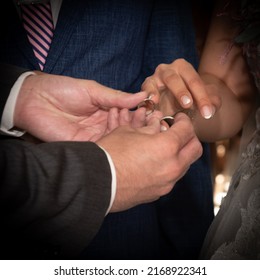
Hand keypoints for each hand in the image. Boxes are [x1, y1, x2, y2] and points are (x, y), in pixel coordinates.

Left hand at [14, 72, 148, 141]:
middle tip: (153, 123)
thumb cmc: (63, 90)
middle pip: (125, 129)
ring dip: (131, 136)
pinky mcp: (86, 146)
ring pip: (118, 140)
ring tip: (145, 131)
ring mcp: (95, 137)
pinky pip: (105, 148)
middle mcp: (102, 125)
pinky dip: (117, 145)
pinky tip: (129, 143)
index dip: (140, 114)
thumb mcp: (94, 90)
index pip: (128, 114)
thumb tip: (143, 95)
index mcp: (105, 110)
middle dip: (139, 126)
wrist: (35, 101)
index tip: (154, 112)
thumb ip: (117, 97)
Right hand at [97, 112, 202, 211]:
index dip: (183, 120)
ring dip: (180, 153)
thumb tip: (157, 125)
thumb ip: (148, 128)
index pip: (187, 130)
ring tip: (165, 147)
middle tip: (179, 131)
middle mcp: (172, 167)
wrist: (96, 182)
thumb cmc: (110, 153)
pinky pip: (171, 178)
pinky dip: (169, 167)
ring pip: (185, 165)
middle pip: (195, 149)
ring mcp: (166, 183)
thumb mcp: (129, 132)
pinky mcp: (158, 193)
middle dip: (190, 137)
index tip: (178, 119)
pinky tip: (154, 162)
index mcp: (167, 147)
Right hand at [141, 58, 220, 118]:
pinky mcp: (144, 89)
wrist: (170, 108)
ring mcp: (153, 78)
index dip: (202, 97)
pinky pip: (143, 91)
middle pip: (174, 78)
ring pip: (155, 82)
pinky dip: (146, 97)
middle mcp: (167, 70)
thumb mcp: (202, 101)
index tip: (207, 114)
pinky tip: (150, 104)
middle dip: (181, 92)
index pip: (194, 81)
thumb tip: (212, 108)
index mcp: (184, 68)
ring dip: (156, 92)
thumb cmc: (187, 102)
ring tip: (158, 102)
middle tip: (188, 105)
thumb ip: (212, 102)